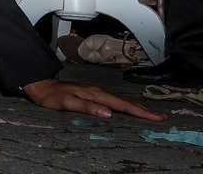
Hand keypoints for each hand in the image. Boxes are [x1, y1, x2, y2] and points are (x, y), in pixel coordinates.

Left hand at [21, 78, 163, 120]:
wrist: (41, 85)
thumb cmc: (52, 96)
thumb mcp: (67, 103)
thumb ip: (87, 107)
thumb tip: (109, 113)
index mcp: (96, 94)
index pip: (122, 105)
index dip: (140, 112)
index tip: (156, 117)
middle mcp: (98, 92)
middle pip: (125, 102)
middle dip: (144, 110)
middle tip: (161, 117)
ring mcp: (95, 92)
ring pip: (121, 100)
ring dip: (136, 107)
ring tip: (151, 113)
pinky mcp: (92, 94)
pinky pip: (114, 100)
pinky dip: (125, 105)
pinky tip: (128, 108)